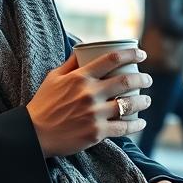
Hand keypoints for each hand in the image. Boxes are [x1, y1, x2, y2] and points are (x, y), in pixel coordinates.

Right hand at [27, 49, 153, 157]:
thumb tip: (82, 48)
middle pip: (126, 81)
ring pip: (128, 105)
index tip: (142, 53)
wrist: (34, 133)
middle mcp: (90, 93)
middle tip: (148, 79)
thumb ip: (71, 64)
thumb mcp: (54, 77)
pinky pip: (123, 127)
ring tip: (147, 100)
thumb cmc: (43, 103)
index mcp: (80, 77)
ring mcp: (94, 114)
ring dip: (143, 102)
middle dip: (142, 78)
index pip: (112, 58)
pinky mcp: (96, 132)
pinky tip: (141, 123)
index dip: (131, 53)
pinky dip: (135, 125)